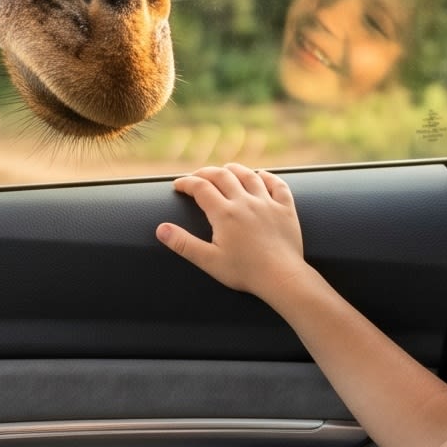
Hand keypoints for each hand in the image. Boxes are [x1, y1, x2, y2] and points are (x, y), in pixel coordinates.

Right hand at [159, 163, 311, 301]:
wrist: (281, 277)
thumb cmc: (245, 272)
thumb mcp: (209, 260)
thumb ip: (183, 243)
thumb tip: (161, 229)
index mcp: (225, 213)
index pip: (200, 187)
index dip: (186, 183)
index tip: (177, 185)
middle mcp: (245, 202)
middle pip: (222, 176)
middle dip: (205, 173)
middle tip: (196, 177)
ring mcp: (267, 203)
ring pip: (248, 175)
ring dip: (234, 170)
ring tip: (225, 170)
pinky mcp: (285, 209)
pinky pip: (278, 185)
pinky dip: (268, 177)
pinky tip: (261, 176)